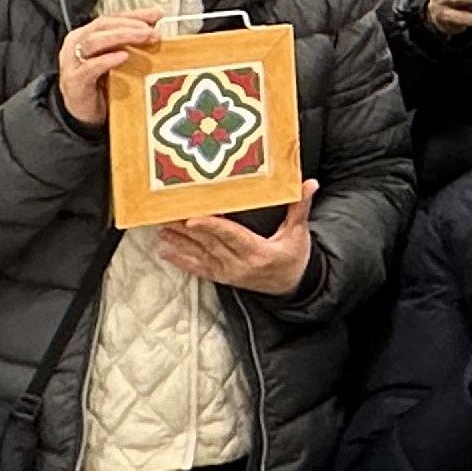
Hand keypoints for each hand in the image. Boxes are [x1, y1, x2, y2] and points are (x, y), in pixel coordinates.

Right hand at [53, 11, 161, 129]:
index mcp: (86, 36)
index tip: (157, 14)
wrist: (85, 117)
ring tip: (143, 37)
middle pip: (102, 26)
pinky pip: (89, 67)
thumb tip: (154, 28)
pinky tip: (123, 56)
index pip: (110, 19)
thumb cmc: (102, 86)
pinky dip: (107, 60)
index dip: (134, 15)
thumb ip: (129, 45)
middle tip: (151, 30)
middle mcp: (76, 44)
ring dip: (122, 36)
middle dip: (130, 25)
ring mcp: (72, 63)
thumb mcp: (117, 62)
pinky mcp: (74, 82)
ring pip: (94, 41)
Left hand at [162, 188, 316, 296]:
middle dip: (186, 230)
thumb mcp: (299, 233)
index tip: (193, 218)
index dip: (211, 227)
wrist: (291, 286)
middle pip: (209, 243)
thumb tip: (310, 184)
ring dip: (179, 243)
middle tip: (167, 215)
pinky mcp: (223, 278)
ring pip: (200, 255)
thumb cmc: (294, 257)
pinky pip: (199, 269)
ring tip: (161, 230)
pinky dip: (182, 261)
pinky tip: (166, 253)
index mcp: (257, 251)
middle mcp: (239, 264)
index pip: (230, 236)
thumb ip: (300, 207)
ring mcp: (229, 272)